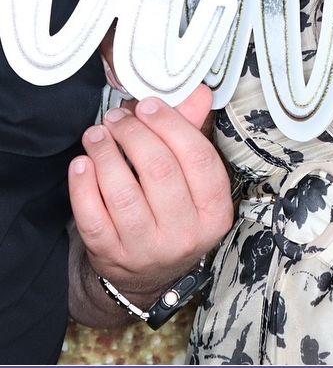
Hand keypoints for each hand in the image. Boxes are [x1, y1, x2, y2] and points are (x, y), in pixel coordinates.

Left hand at [70, 85, 232, 305]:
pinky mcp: (111, 257)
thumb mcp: (193, 182)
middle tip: (116, 117)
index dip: (171, 125)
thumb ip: (192, 134)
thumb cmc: (175, 215)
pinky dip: (83, 186)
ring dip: (106, 155)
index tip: (148, 105)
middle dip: (134, 134)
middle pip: (160, 171)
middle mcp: (186, 233)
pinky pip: (93, 217)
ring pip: (124, 193)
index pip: (198, 158)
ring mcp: (147, 248)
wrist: (149, 275)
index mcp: (215, 211)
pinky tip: (81, 164)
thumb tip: (199, 92)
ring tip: (96, 134)